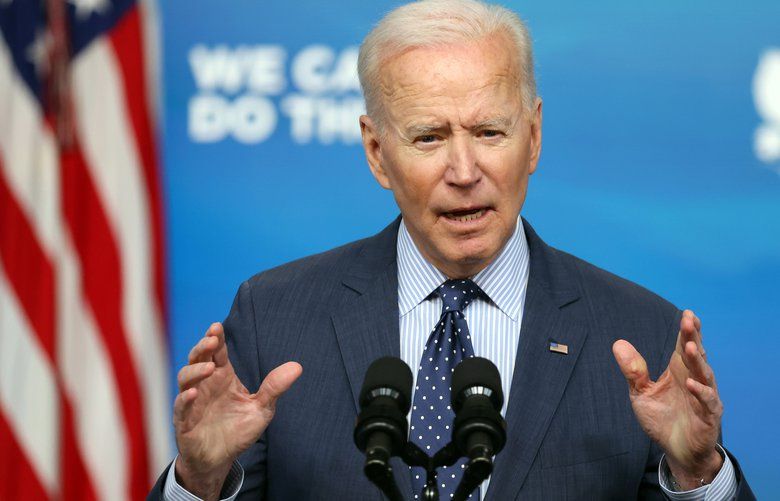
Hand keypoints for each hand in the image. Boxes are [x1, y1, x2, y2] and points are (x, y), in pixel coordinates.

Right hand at [173, 322, 301, 499]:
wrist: (221, 459)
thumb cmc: (238, 430)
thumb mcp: (262, 408)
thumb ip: (275, 387)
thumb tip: (298, 366)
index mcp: (223, 376)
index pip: (217, 352)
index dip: (216, 338)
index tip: (217, 327)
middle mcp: (205, 384)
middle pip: (197, 358)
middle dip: (202, 347)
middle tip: (212, 339)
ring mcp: (192, 401)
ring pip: (185, 377)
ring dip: (195, 370)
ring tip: (210, 368)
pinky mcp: (184, 421)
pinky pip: (180, 407)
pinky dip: (184, 399)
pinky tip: (193, 394)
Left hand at [612, 310, 722, 489]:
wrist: (676, 450)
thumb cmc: (662, 419)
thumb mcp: (641, 393)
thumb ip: (633, 370)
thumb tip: (618, 343)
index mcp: (679, 371)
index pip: (684, 346)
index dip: (687, 331)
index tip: (687, 313)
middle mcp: (694, 380)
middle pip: (696, 355)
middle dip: (693, 337)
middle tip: (689, 320)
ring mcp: (704, 398)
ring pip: (704, 375)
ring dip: (698, 360)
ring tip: (691, 346)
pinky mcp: (708, 416)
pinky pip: (708, 402)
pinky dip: (701, 393)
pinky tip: (692, 384)